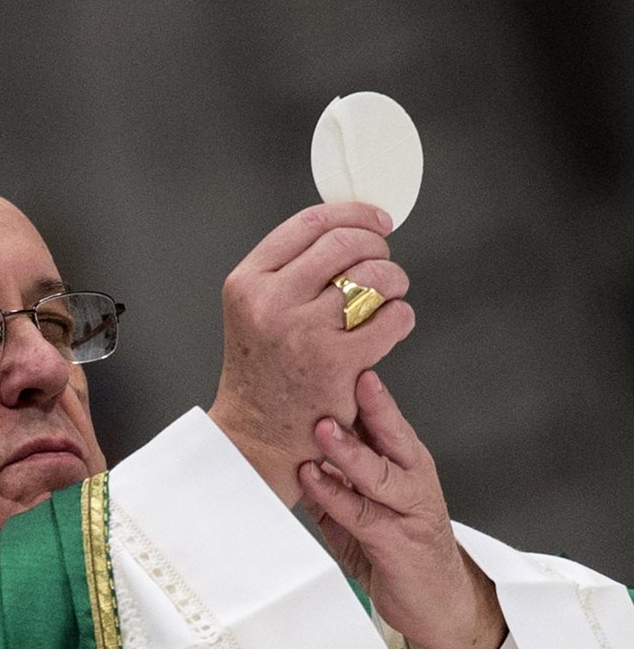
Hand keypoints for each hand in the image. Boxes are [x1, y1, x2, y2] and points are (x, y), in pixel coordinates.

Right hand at [207, 203, 413, 503]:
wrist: (258, 435)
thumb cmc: (263, 369)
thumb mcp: (254, 308)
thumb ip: (289, 270)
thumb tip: (347, 228)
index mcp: (247, 281)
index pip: (308, 223)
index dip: (352, 214)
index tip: (377, 220)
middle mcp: (271, 301)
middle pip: (344, 243)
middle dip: (377, 246)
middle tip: (384, 261)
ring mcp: (303, 331)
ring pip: (374, 276)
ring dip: (393, 280)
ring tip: (388, 295)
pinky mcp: (337, 362)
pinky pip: (393, 317)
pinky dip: (401, 316)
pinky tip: (390, 325)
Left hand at [299, 370, 505, 648]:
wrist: (438, 604)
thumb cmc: (397, 548)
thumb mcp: (360, 503)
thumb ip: (332, 475)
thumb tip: (289, 447)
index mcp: (404, 462)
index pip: (385, 418)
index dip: (366, 390)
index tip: (344, 358)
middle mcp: (411, 479)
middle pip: (392, 434)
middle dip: (368, 405)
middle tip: (343, 377)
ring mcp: (408, 510)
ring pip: (378, 471)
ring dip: (348, 449)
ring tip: (321, 427)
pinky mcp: (397, 542)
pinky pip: (361, 513)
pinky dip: (334, 494)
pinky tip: (312, 477)